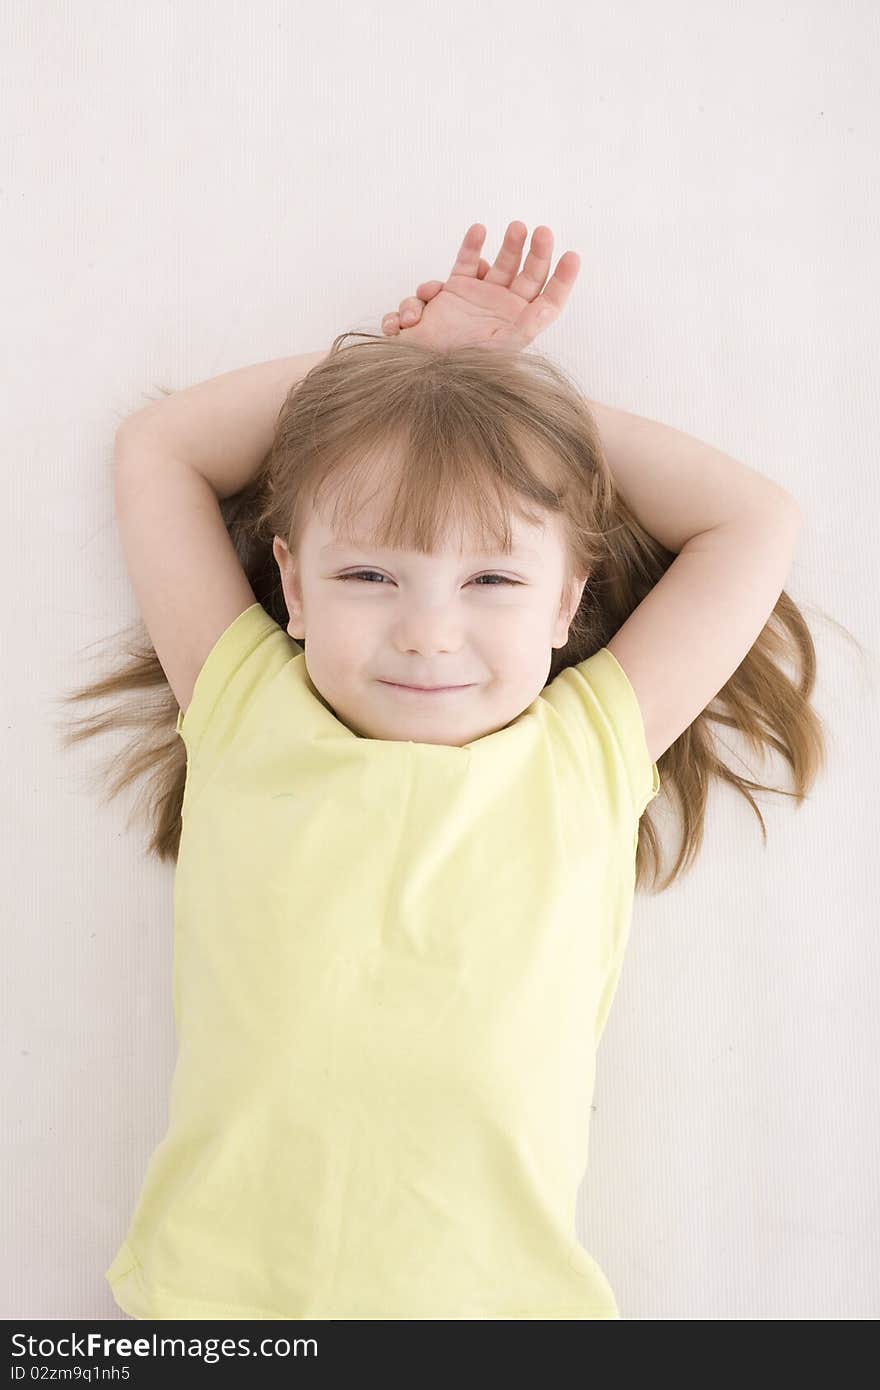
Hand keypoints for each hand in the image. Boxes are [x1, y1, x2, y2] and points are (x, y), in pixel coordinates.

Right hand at [380, 221, 580, 352]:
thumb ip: (526, 326)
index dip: (563, 278)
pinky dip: (471, 246)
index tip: (572, 256)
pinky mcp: (454, 289)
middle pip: (528, 274)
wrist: (422, 368)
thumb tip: (549, 307)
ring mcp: (480, 296)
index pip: (548, 298)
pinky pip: (466, 261)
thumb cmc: (464, 364)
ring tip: (516, 228)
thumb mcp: (501, 347)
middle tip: (542, 232)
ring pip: (500, 263)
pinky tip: (479, 230)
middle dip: (537, 251)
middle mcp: (503, 308)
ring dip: (509, 245)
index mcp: (520, 323)